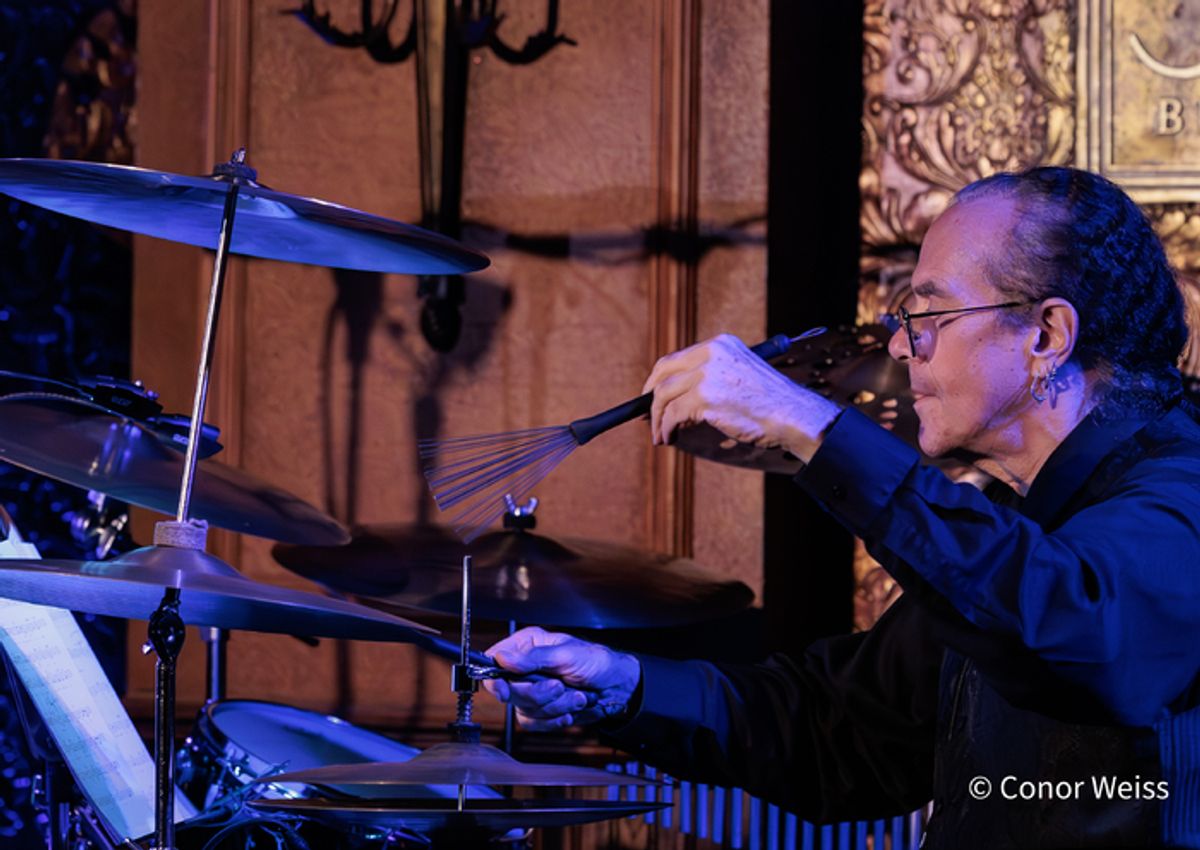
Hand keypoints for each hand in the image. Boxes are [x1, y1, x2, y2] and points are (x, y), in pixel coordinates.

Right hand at [482, 627, 640, 730]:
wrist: (617, 687)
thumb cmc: (596, 662)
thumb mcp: (567, 654)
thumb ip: (534, 658)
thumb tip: (502, 658)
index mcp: (527, 646)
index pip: (495, 662)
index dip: (496, 679)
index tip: (505, 691)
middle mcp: (525, 668)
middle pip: (511, 691)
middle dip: (540, 693)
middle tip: (560, 686)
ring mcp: (532, 691)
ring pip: (526, 710)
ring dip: (556, 706)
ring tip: (577, 695)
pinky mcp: (541, 710)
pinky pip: (536, 724)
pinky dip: (556, 719)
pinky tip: (571, 710)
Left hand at [641, 334, 840, 462]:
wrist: (792, 416)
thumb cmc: (771, 403)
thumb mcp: (739, 376)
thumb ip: (711, 377)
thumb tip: (676, 395)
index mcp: (720, 345)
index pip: (676, 359)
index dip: (658, 380)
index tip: (651, 397)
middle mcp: (711, 354)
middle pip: (663, 372)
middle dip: (650, 397)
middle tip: (646, 416)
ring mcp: (707, 375)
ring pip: (663, 396)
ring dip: (657, 419)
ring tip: (659, 435)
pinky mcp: (705, 398)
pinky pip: (672, 414)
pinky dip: (665, 428)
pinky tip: (669, 438)